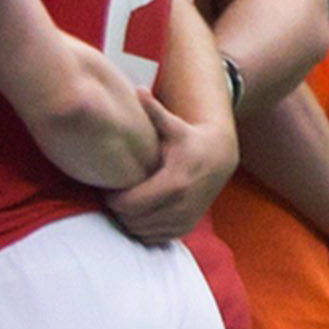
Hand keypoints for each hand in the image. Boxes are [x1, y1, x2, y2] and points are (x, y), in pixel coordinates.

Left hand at [104, 104, 234, 245]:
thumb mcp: (174, 125)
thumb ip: (154, 111)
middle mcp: (181, 205)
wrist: (219, 159)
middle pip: (134, 220)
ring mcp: (185, 219)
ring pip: (143, 232)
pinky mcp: (186, 227)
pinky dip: (143, 231)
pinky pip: (156, 239)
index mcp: (174, 183)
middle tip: (113, 197)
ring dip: (129, 222)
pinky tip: (139, 214)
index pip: (131, 204)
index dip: (114, 200)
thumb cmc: (189, 139)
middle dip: (119, 211)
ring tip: (126, 203)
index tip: (108, 190)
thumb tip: (137, 90)